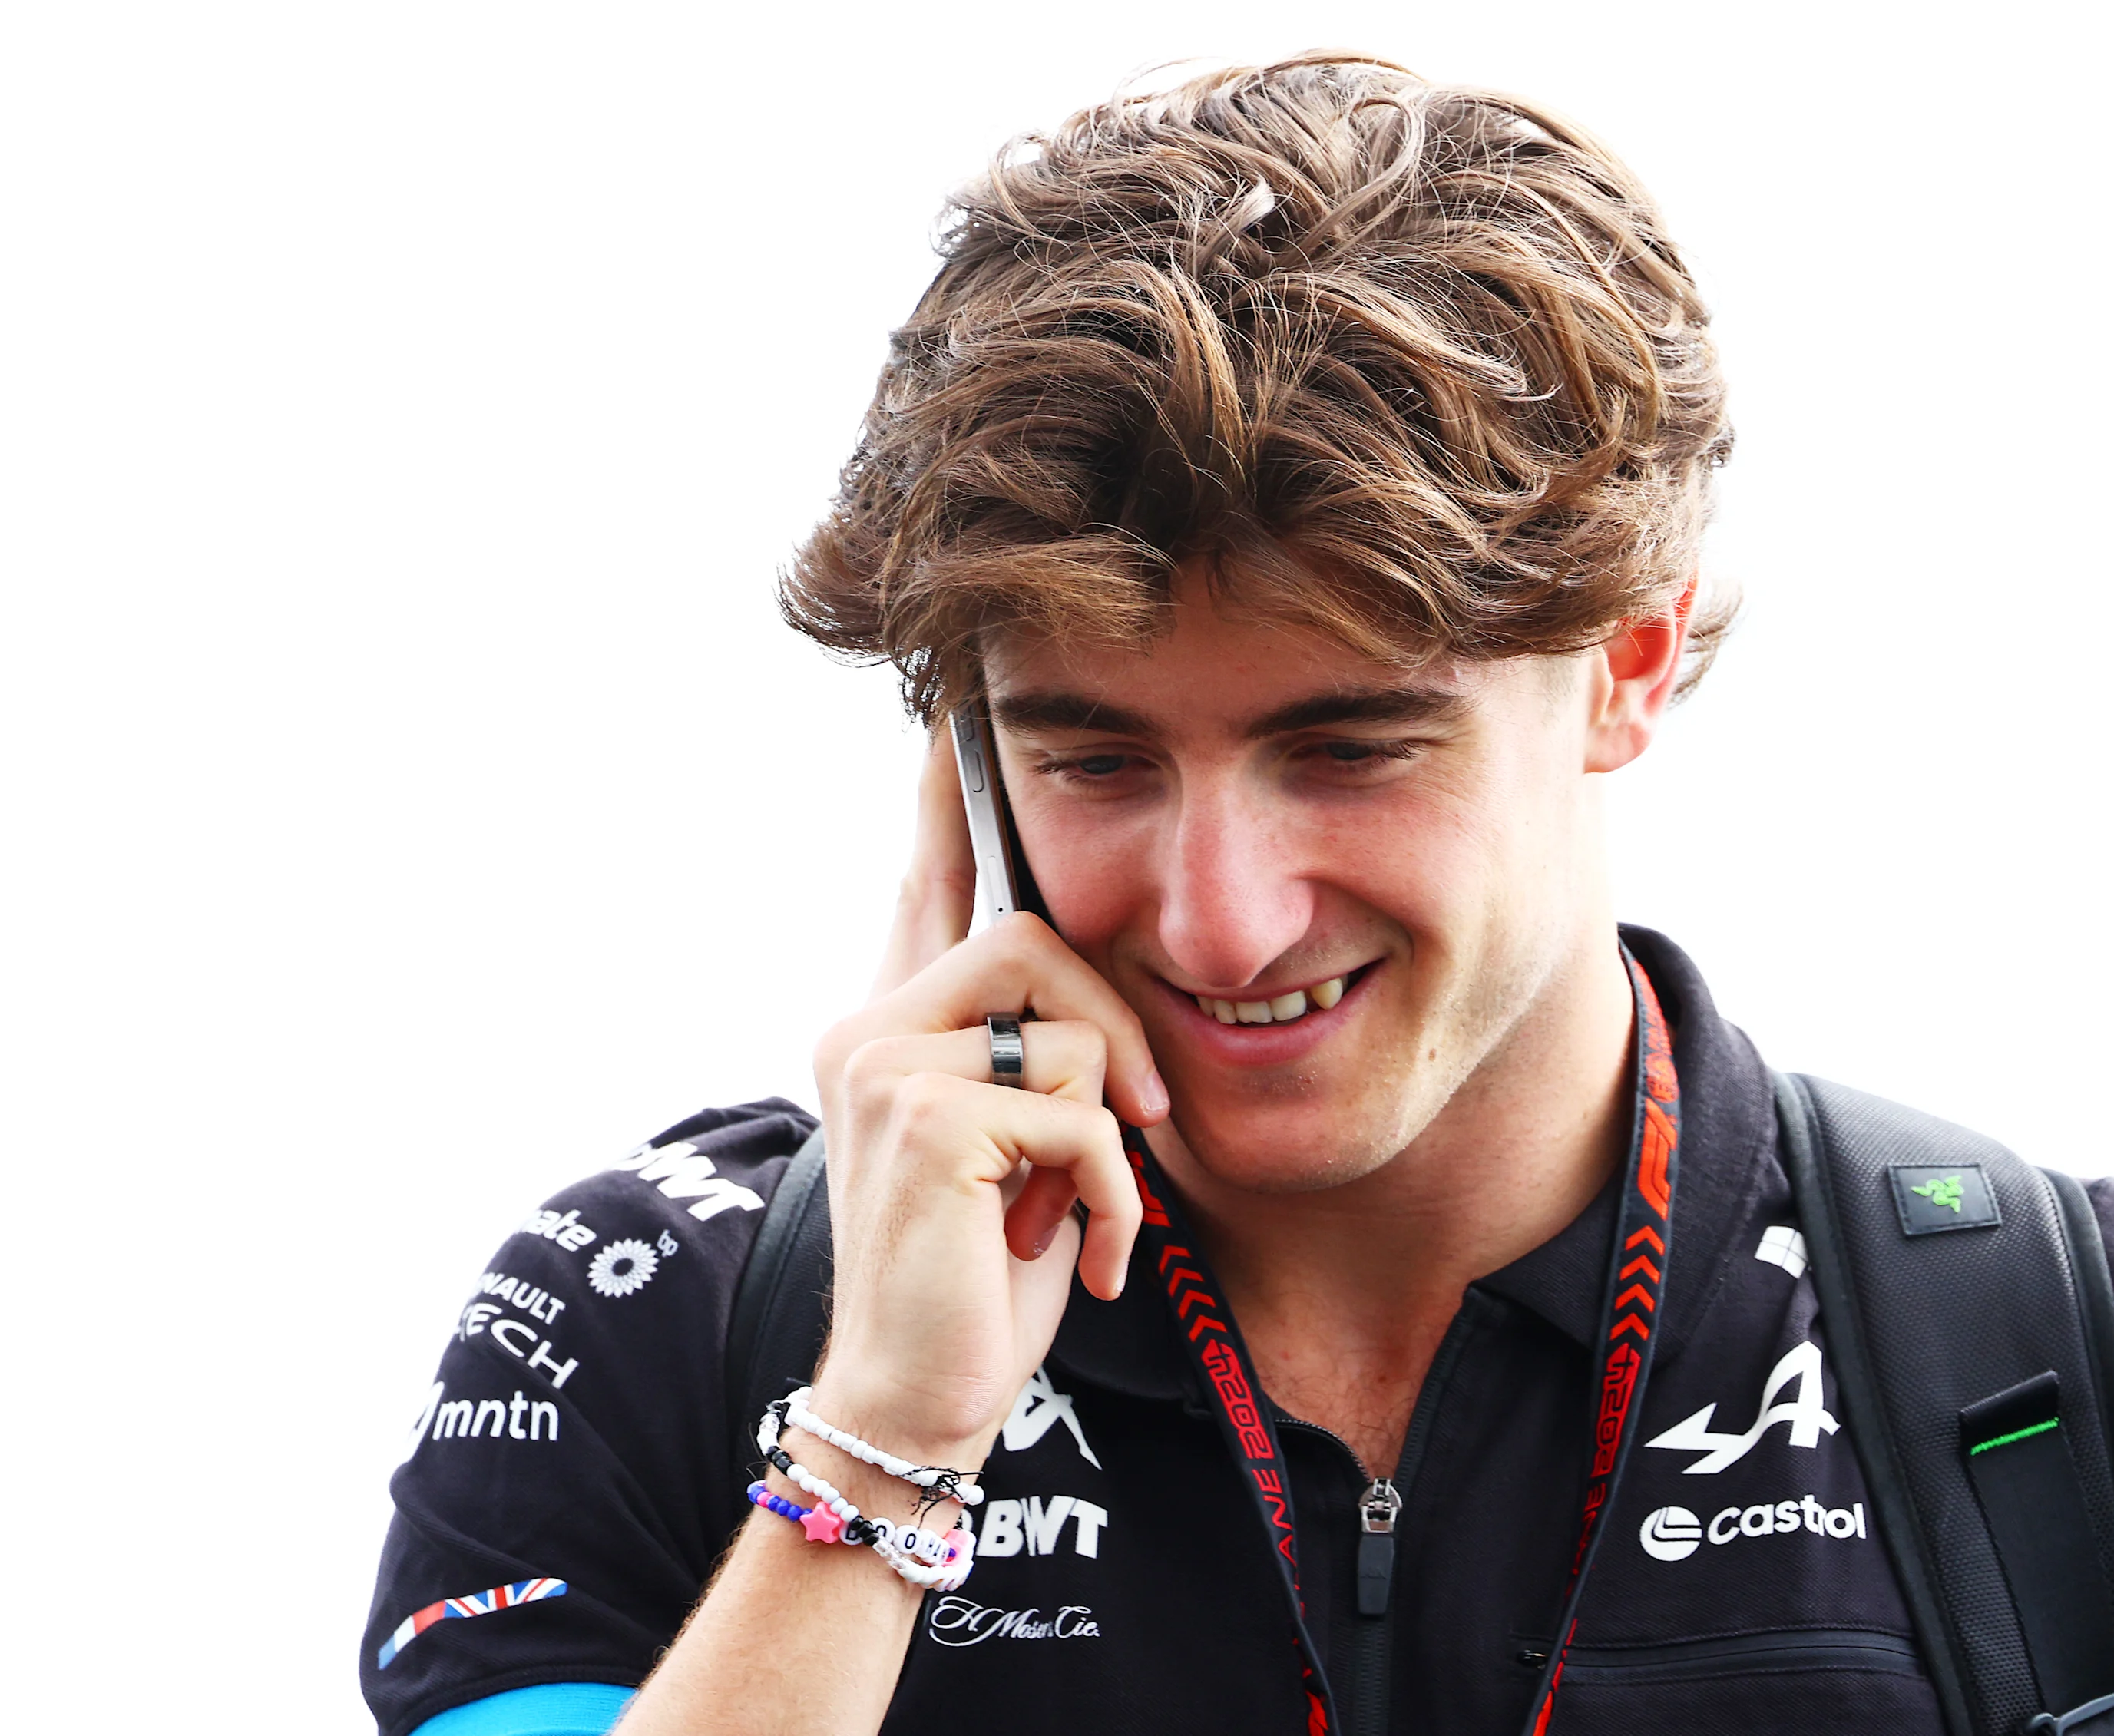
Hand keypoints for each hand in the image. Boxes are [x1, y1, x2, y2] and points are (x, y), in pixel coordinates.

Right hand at [805, 730, 1166, 1463]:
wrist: (922, 1397)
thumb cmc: (984, 1275)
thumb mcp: (1020, 1145)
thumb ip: (1032, 1054)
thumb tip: (1091, 978)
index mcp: (888, 1023)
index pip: (926, 880)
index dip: (947, 794)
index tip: (957, 706)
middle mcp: (868, 1026)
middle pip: (1034, 936)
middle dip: (1116, 1029)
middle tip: (1139, 1126)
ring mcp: (884, 1064)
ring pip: (1066, 1026)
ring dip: (1109, 1130)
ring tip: (1081, 1205)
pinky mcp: (923, 1117)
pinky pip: (1080, 1111)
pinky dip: (1110, 1194)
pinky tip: (1084, 1254)